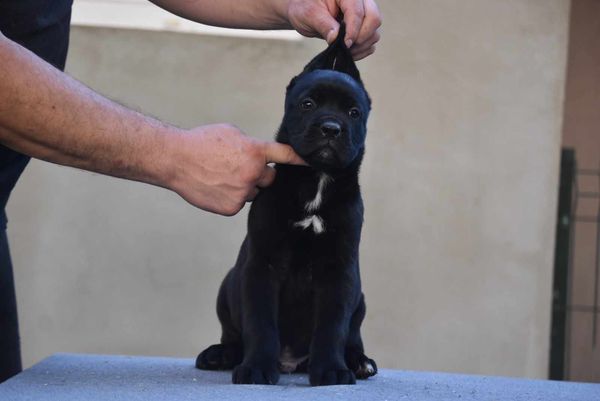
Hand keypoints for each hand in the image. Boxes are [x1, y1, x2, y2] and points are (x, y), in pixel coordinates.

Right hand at [165, 124, 304, 215]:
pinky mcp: (231, 207)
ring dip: (244, 186)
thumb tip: (260, 155)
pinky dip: (230, 197)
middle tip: (238, 168)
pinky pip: (239, 203)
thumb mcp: (231, 133)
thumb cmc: (200, 143)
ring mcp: (243, 192)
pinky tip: (215, 187)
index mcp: (255, 151)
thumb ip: (250, 145)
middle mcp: (253, 172)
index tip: (314, 163)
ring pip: (253, 192)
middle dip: (260, 174)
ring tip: (221, 177)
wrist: (176, 159)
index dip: (301, 160)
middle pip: (269, 178)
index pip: (286, 156)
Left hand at [286, 0, 381, 59]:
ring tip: (344, 50)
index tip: (345, 44)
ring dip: (362, 45)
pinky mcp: (363, 27)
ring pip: (375, 31)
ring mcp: (363, 14)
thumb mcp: (310, 15)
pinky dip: (362, 50)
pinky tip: (349, 52)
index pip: (358, 11)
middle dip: (362, 37)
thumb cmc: (304, 8)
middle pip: (374, 18)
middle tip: (346, 46)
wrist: (302, 11)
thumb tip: (336, 39)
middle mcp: (360, 1)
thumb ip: (324, 25)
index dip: (353, 30)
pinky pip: (371, 41)